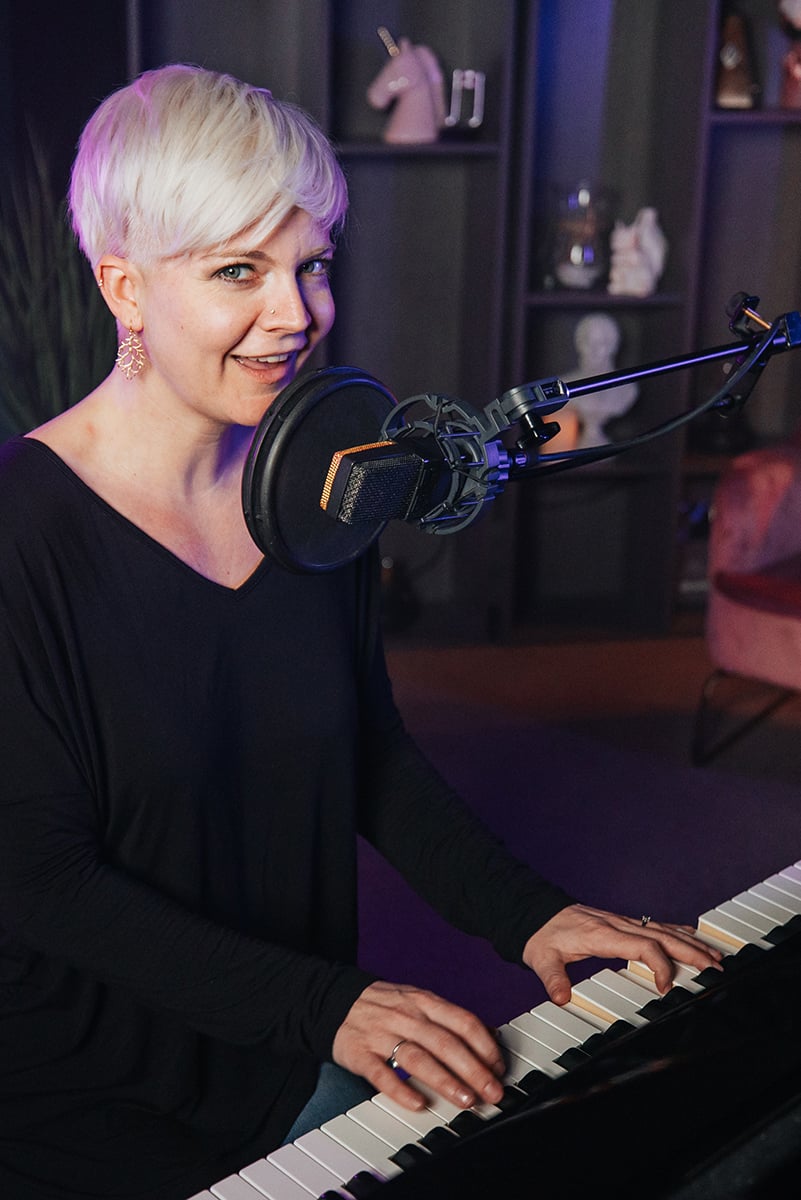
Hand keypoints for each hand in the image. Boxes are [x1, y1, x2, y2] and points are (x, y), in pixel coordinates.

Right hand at [332, 979, 505, 1112]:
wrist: (333, 1000)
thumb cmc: (384, 1005)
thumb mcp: (419, 1000)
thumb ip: (450, 1018)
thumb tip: (489, 1036)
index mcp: (424, 1002)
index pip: (462, 1022)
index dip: (485, 1046)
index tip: (498, 1069)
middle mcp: (406, 1016)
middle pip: (445, 1043)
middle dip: (473, 1070)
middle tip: (491, 1092)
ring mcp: (382, 1034)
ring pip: (418, 1058)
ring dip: (445, 1080)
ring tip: (465, 1099)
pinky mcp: (360, 1053)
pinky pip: (381, 1074)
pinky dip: (400, 1090)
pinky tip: (418, 1103)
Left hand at [523, 903, 722, 1003]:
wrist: (535, 913)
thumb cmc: (542, 934)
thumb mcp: (542, 958)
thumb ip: (553, 978)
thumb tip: (560, 997)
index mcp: (604, 934)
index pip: (644, 946)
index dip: (661, 966)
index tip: (667, 987)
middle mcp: (618, 925)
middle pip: (663, 936)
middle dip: (693, 952)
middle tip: (716, 968)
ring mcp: (621, 922)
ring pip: (664, 930)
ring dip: (691, 943)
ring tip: (715, 955)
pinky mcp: (621, 923)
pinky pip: (655, 926)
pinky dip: (677, 932)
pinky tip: (691, 937)